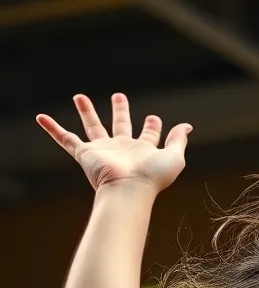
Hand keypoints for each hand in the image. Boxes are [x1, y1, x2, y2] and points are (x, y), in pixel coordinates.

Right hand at [36, 92, 190, 194]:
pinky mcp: (85, 154)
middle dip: (120, 111)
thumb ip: (178, 140)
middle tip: (119, 96)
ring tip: (79, 97)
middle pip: (120, 125)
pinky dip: (52, 129)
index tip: (154, 118)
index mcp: (143, 151)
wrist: (129, 191)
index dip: (152, 126)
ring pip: (92, 127)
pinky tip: (41, 118)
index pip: (148, 135)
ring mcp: (103, 151)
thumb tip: (187, 125)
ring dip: (87, 112)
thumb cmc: (152, 179)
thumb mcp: (174, 157)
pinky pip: (65, 139)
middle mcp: (122, 149)